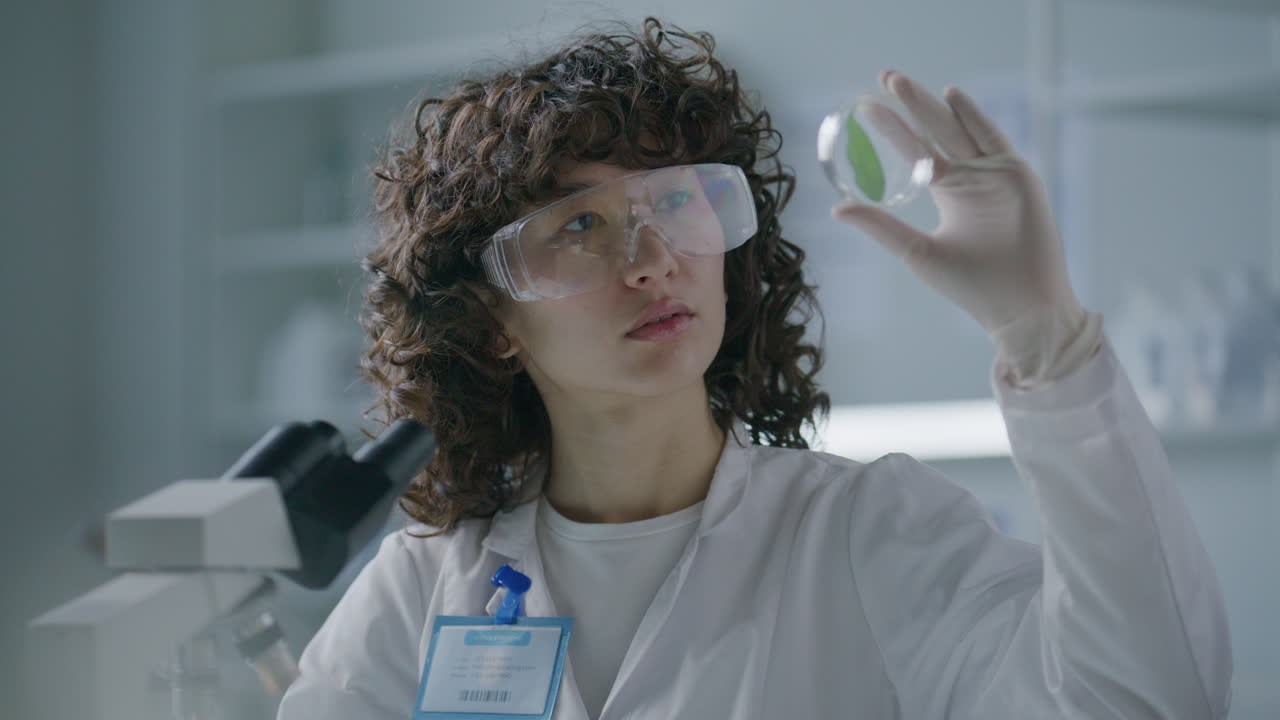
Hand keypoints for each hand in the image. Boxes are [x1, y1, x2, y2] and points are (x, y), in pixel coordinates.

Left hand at [831, 70, 1083, 337]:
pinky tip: (952, 96)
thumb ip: (881, 226)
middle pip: (935, 131)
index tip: (867, 106)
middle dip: (910, 104)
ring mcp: (995, 174)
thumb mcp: (916, 250)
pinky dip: (973, 117)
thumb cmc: (971, 286)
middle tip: (882, 77)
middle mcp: (972, 177)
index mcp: (949, 191)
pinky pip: (992, 139)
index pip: (917, 150)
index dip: (894, 127)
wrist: (1018, 306)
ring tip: (900, 82)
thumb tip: (837, 209)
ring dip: (931, 105)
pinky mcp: (1018, 176)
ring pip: (957, 130)